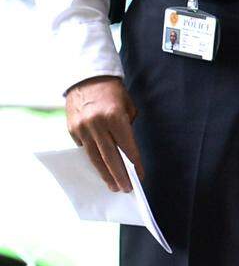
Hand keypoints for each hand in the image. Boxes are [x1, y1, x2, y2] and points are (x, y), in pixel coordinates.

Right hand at [65, 76, 142, 192]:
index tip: (139, 176)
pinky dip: (93, 161)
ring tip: (113, 186)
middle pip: (109, 156)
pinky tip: (100, 170)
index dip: (133, 163)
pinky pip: (84, 149)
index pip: (126, 146)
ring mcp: (83, 128)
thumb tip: (125, 148)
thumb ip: (127, 125)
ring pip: (94, 157)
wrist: (87, 76)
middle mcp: (97, 124)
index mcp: (114, 116)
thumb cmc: (112, 90)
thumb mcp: (127, 105)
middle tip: (126, 189)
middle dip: (119, 175)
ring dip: (105, 174)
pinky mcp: (72, 130)